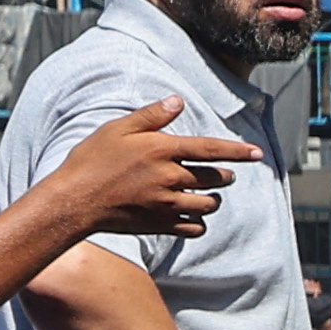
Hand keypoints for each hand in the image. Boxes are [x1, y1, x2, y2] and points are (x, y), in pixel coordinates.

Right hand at [44, 99, 253, 240]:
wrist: (73, 200)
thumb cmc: (91, 160)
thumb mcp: (117, 129)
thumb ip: (151, 116)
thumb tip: (178, 101)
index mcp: (162, 151)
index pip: (211, 149)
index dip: (238, 151)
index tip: (258, 153)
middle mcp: (170, 178)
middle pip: (215, 178)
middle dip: (223, 176)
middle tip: (222, 175)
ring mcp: (167, 204)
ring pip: (209, 205)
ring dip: (212, 199)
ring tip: (205, 195)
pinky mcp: (161, 225)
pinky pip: (195, 228)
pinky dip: (198, 223)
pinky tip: (190, 216)